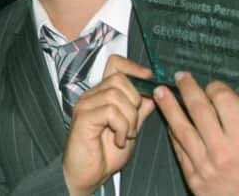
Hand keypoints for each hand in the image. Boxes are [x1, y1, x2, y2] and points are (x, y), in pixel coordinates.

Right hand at [63, 55, 154, 195]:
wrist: (89, 174)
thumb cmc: (105, 153)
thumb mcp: (131, 128)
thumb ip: (140, 110)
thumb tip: (154, 93)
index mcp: (103, 94)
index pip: (115, 64)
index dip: (133, 67)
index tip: (148, 78)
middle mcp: (92, 95)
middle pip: (120, 79)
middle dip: (135, 101)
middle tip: (133, 124)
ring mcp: (86, 104)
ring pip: (117, 96)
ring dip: (130, 119)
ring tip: (125, 135)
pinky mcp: (84, 117)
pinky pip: (111, 112)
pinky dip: (122, 128)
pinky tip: (119, 140)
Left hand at [154, 72, 238, 195]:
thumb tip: (232, 96)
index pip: (224, 101)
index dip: (216, 88)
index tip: (212, 85)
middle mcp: (224, 152)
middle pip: (199, 111)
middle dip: (188, 89)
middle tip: (180, 77)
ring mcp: (206, 166)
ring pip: (181, 129)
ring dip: (169, 108)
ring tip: (160, 92)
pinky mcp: (195, 180)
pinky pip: (179, 150)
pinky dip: (174, 134)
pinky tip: (169, 122)